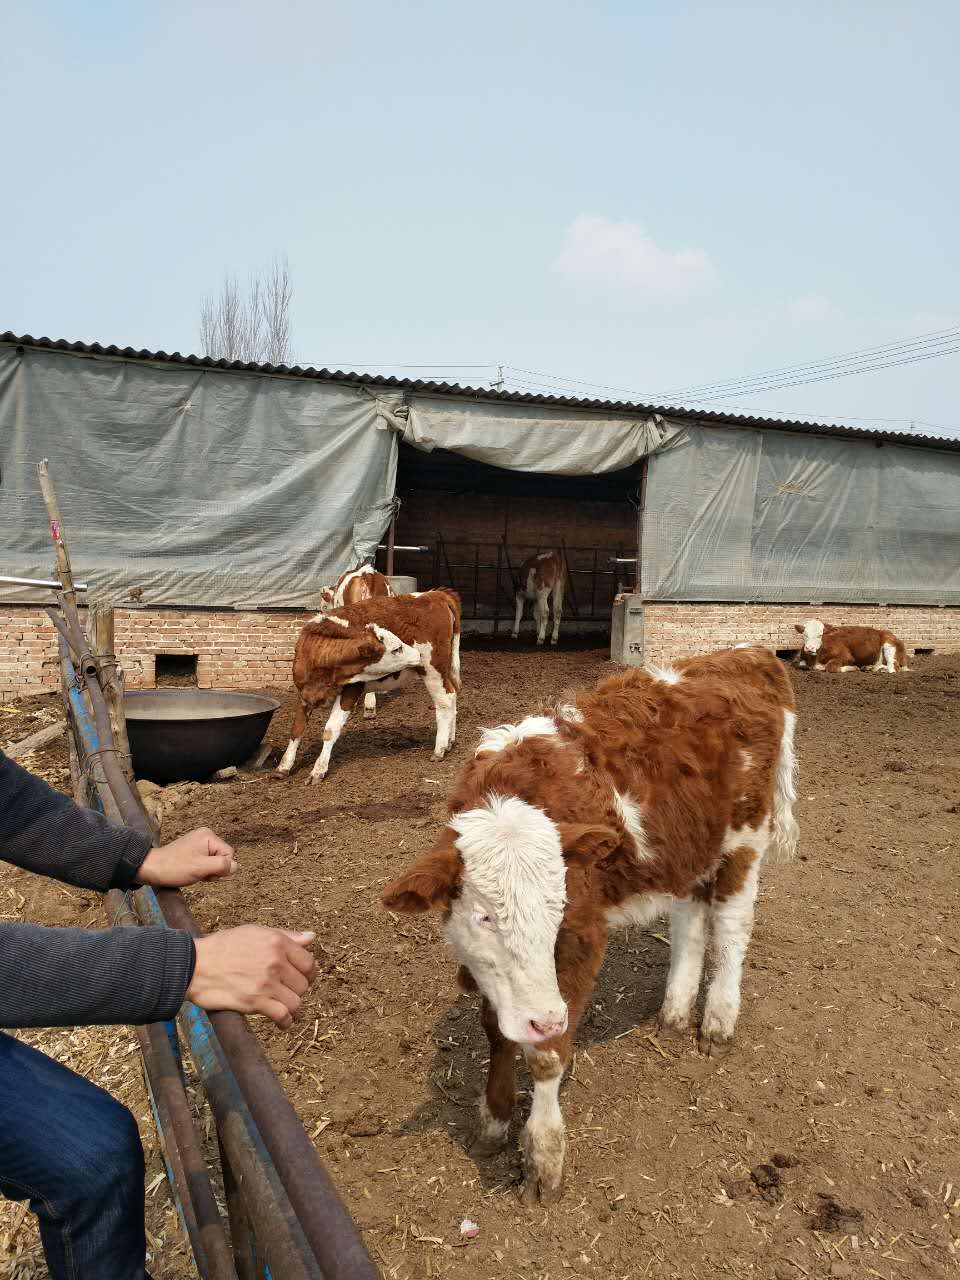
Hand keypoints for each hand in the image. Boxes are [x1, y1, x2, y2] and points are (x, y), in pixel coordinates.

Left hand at [136, 827, 236, 887]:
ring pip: (215, 861)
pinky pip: (207, 861)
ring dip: (208, 871)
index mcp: (208, 836)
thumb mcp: (201, 868)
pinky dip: (202, 869)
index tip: (205, 873)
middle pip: (223, 857)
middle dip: (214, 870)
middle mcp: (206, 836)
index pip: (229, 855)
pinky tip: (192, 872)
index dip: (221, 868)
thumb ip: (222, 866)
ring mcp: (199, 842)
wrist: (151, 868)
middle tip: (198, 874)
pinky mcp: (194, 849)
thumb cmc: (174, 868)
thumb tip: (235, 866)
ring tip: (194, 873)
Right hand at [186, 926, 317, 1028]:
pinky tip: (282, 1021)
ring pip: (296, 1002)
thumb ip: (286, 936)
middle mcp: (275, 962)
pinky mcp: (255, 1002)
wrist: (194, 965)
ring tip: (283, 1006)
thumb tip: (312, 938)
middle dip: (297, 989)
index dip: (307, 972)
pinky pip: (283, 1016)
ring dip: (292, 1006)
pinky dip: (285, 1021)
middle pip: (304, 984)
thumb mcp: (254, 932)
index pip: (308, 962)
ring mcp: (266, 983)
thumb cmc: (222, 947)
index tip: (300, 977)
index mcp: (276, 942)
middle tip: (287, 991)